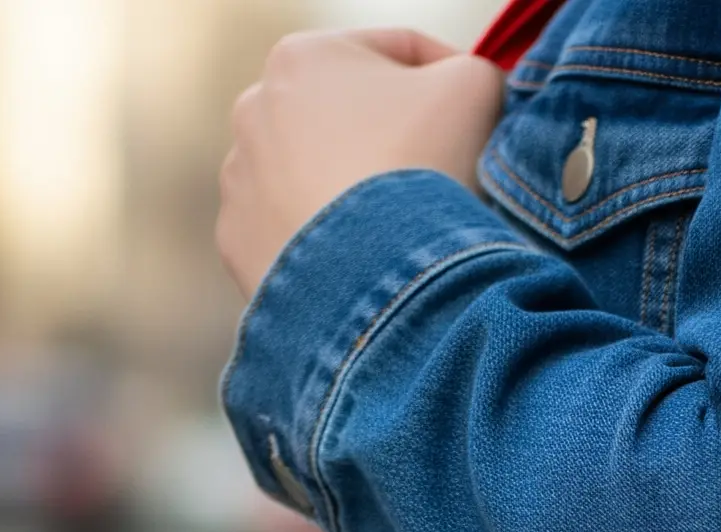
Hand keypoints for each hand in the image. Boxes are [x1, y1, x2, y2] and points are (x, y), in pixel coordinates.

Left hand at [218, 29, 505, 297]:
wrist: (379, 287)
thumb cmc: (421, 170)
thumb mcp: (473, 88)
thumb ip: (472, 69)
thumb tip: (464, 90)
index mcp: (303, 57)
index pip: (397, 55)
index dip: (450, 80)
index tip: (480, 119)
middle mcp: (254, 110)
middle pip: (350, 119)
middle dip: (395, 141)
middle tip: (442, 178)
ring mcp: (240, 182)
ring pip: (319, 177)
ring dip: (359, 194)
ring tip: (401, 229)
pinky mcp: (240, 246)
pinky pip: (298, 235)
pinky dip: (331, 246)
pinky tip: (366, 262)